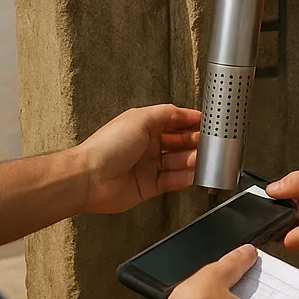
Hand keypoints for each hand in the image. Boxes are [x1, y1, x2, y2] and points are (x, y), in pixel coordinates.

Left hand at [77, 104, 201, 214]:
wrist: (89, 178)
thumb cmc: (108, 146)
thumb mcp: (140, 119)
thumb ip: (167, 114)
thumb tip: (185, 112)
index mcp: (145, 127)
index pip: (174, 122)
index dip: (191, 122)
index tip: (208, 124)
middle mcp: (148, 146)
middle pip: (179, 143)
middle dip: (195, 142)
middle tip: (210, 143)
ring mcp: (149, 167)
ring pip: (178, 162)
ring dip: (192, 160)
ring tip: (202, 159)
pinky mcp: (149, 186)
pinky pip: (172, 181)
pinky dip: (185, 178)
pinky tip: (193, 175)